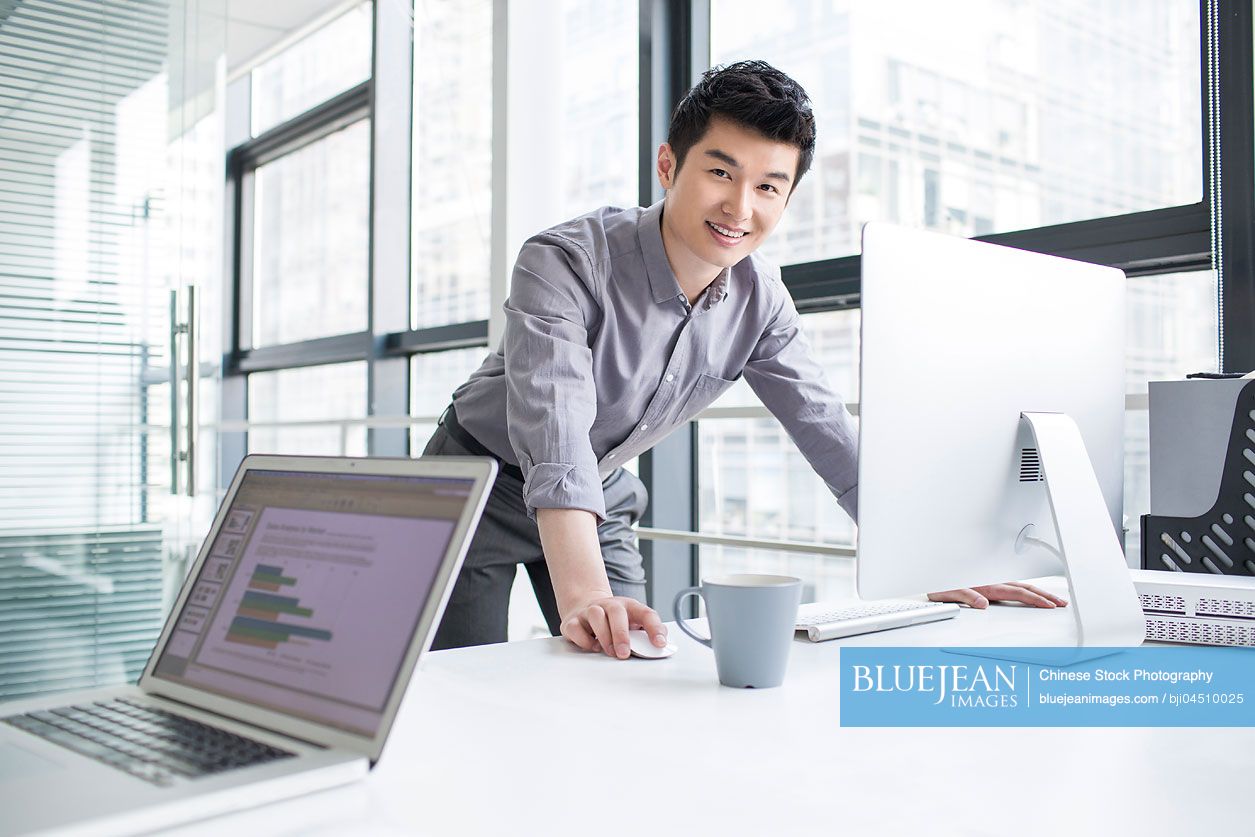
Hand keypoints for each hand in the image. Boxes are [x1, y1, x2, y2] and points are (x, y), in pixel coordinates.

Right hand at [559, 592, 668, 659]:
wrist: (584, 608)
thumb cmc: (613, 621)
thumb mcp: (632, 623)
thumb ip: (646, 633)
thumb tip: (662, 644)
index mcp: (629, 606)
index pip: (645, 613)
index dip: (654, 628)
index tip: (659, 643)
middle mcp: (609, 605)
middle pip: (616, 612)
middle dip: (621, 634)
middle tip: (624, 653)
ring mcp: (589, 611)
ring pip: (595, 615)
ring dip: (604, 636)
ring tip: (609, 652)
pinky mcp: (572, 621)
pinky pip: (575, 628)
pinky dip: (584, 640)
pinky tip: (592, 647)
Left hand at [928, 582, 1067, 608]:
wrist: (930, 577)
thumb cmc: (939, 584)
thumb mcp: (949, 591)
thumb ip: (967, 596)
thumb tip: (983, 604)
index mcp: (987, 584)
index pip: (1017, 592)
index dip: (1035, 599)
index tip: (1050, 605)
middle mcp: (992, 581)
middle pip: (1025, 588)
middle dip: (1045, 595)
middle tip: (1062, 603)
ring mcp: (992, 582)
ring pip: (1021, 586)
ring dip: (1039, 592)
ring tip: (1054, 599)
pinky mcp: (988, 585)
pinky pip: (1012, 587)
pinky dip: (1027, 590)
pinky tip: (1033, 595)